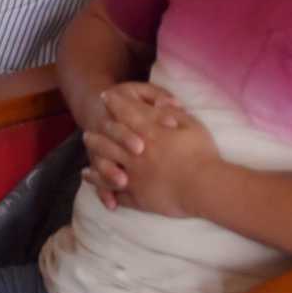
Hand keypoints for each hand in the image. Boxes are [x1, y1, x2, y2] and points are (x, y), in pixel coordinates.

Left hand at [87, 99, 222, 219]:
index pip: (127, 113)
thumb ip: (172, 114)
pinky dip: (99, 183)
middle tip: (89, 128)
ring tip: (87, 149)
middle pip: (110, 137)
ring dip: (94, 152)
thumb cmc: (202, 155)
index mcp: (150, 132)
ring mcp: (133, 175)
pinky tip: (90, 177)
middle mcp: (136, 152)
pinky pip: (112, 188)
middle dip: (99, 130)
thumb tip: (159, 106)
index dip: (115, 103)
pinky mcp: (136, 196)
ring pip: (106, 161)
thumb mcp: (191, 125)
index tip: (106, 96)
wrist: (203, 187)